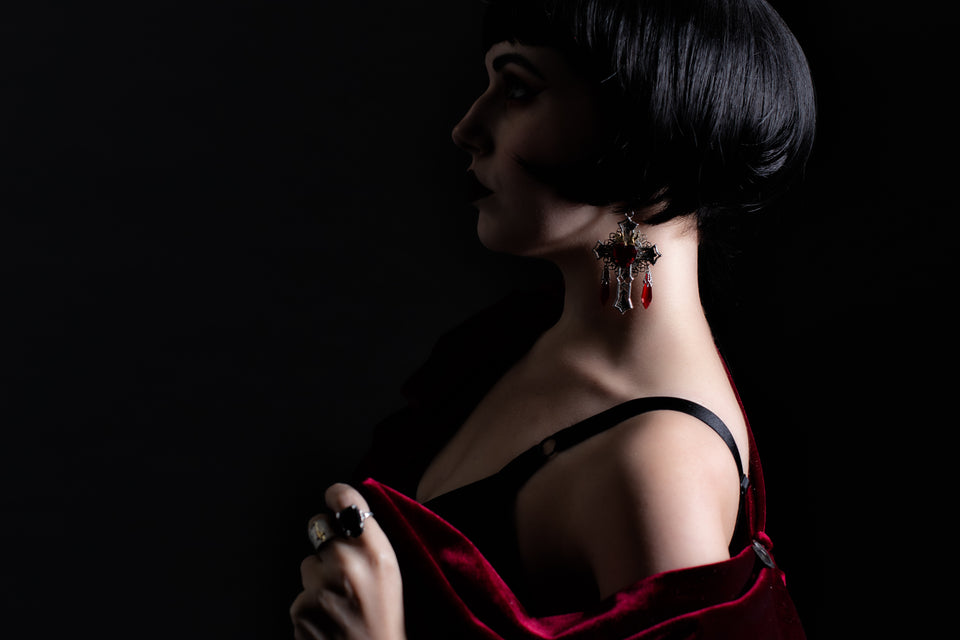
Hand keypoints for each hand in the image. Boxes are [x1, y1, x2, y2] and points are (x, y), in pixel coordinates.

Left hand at [290, 483, 404, 639]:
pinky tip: (329, 618)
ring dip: (317, 577)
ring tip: (339, 600)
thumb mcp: (390, 572)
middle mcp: (346, 562)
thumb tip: (348, 512)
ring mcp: (320, 586)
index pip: (346, 500)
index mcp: (375, 551)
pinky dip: (310, 605)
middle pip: (317, 526)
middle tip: (340, 562)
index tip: (334, 497)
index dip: (337, 495)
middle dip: (325, 538)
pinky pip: (300, 595)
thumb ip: (368, 542)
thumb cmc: (385, 620)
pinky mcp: (300, 608)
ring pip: (307, 563)